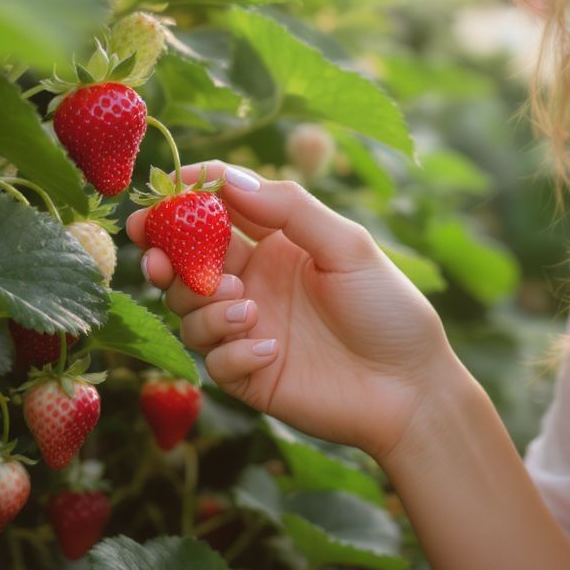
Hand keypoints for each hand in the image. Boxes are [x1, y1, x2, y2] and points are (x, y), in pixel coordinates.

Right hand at [126, 161, 461, 460]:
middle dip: (164, 256)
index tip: (159, 197)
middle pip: (185, 262)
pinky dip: (233, 353)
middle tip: (157, 259)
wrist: (411, 390)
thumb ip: (289, 209)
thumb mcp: (347, 246)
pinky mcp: (247, 374)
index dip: (183, 201)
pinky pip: (213, 361)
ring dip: (206, 308)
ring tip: (245, 310)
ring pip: (189, 311)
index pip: (216, 211)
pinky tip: (273, 351)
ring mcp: (247, 328)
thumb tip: (229, 178)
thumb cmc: (388, 310)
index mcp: (274, 244)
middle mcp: (252, 282)